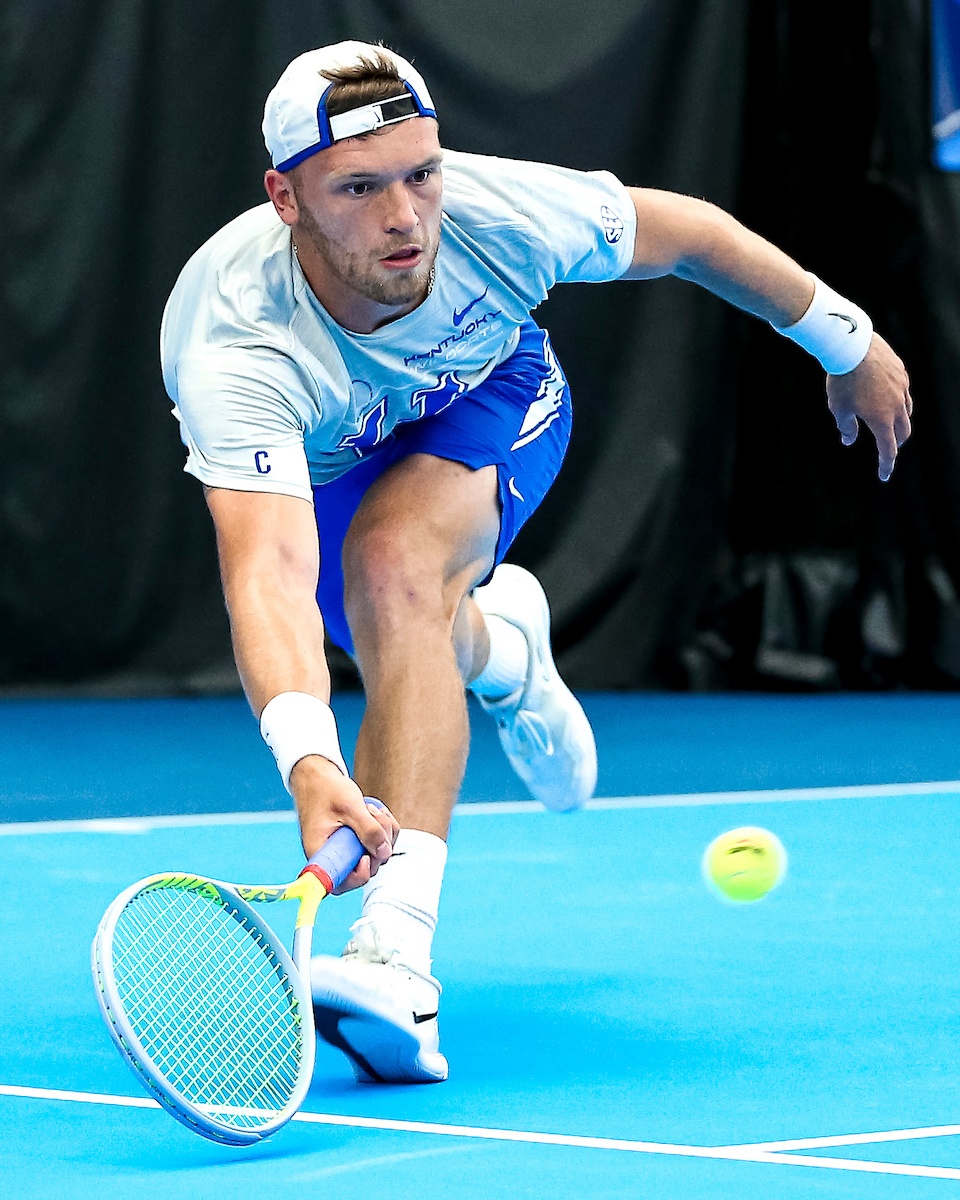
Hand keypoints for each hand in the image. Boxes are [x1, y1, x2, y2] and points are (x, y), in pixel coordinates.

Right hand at [290, 755, 399, 892]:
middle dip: (377, 844)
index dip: (359, 876)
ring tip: (370, 810)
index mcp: (320, 853)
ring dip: (382, 832)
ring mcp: (346, 849)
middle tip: (373, 817)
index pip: (340, 884)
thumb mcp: (349, 806)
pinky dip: (382, 827)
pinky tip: (373, 812)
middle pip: (365, 869)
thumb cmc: (325, 789)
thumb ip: (369, 830)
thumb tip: (384, 852)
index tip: (366, 857)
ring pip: (376, 854)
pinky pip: (378, 843)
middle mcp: (332, 856)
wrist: (318, 776)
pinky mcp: (356, 841)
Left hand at [826, 333, 912, 480]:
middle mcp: (896, 405)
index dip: (886, 465)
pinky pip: (904, 392)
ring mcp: (902, 388)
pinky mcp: (901, 373)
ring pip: (907, 411)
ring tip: (891, 424)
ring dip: (900, 422)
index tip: (884, 476)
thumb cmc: (842, 381)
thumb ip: (846, 427)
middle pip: (903, 431)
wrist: (852, 347)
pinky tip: (890, 398)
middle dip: (896, 443)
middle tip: (888, 448)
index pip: (888, 449)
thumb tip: (849, 440)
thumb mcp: (838, 408)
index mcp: (881, 419)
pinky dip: (899, 401)